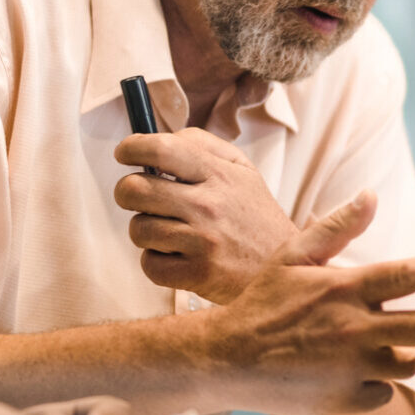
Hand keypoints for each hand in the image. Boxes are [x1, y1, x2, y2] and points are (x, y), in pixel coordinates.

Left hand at [114, 129, 296, 301]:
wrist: (288, 268)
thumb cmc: (255, 216)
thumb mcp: (243, 170)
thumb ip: (202, 145)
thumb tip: (157, 140)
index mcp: (218, 174)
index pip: (160, 149)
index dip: (131, 148)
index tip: (126, 153)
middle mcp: (209, 205)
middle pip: (134, 189)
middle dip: (127, 192)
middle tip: (142, 197)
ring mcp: (202, 242)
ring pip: (138, 228)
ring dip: (146, 230)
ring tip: (170, 231)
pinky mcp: (197, 274)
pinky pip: (148, 264)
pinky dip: (157, 261)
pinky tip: (177, 256)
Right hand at [200, 190, 414, 414]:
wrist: (226, 362)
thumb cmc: (261, 303)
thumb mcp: (293, 257)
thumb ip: (335, 228)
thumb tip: (372, 196)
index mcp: (346, 288)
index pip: (410, 275)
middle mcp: (356, 328)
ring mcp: (354, 368)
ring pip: (408, 361)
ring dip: (404, 353)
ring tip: (368, 345)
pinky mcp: (348, 400)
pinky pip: (383, 391)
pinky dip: (373, 381)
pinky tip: (341, 373)